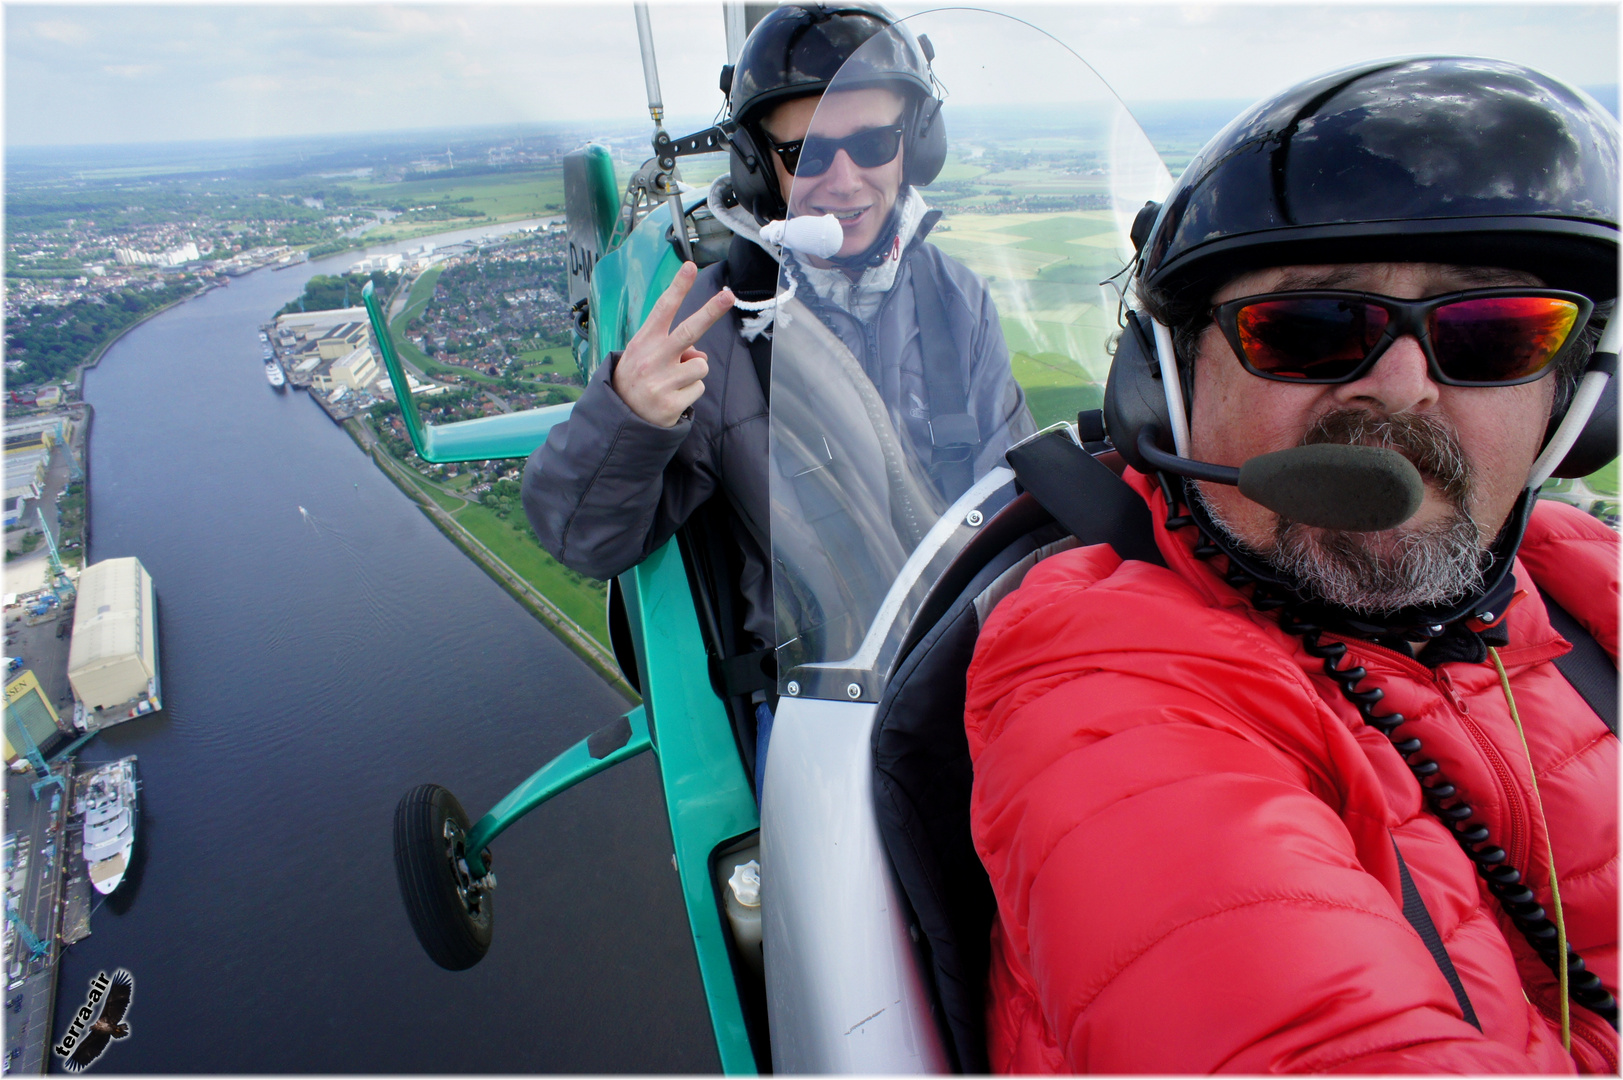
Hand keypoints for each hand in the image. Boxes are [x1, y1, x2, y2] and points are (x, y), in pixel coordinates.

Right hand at [612, 262, 734, 426]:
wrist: (620, 418)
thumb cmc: (637, 378)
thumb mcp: (645, 356)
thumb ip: (671, 347)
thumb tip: (700, 354)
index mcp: (644, 342)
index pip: (663, 309)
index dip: (678, 287)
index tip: (691, 267)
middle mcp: (652, 359)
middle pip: (688, 330)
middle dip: (711, 311)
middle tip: (728, 296)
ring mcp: (661, 382)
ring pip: (701, 365)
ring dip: (693, 372)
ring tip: (673, 381)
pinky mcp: (671, 403)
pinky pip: (699, 389)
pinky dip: (690, 392)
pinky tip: (673, 397)